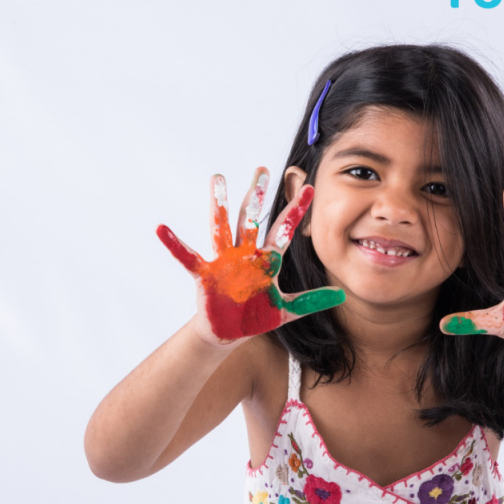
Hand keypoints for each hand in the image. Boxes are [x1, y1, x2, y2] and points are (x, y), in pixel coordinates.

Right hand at [157, 167, 344, 345]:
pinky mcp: (205, 274)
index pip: (284, 230)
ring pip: (222, 227)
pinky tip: (162, 229)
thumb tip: (341, 295)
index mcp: (265, 260)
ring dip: (220, 204)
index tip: (309, 187)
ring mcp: (223, 261)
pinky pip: (188, 256)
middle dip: (257, 195)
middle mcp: (245, 254)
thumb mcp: (286, 310)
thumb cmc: (254, 317)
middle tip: (263, 170)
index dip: (296, 211)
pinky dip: (174, 244)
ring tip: (218, 178)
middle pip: (252, 219)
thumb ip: (311, 301)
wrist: (228, 333)